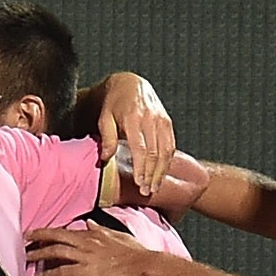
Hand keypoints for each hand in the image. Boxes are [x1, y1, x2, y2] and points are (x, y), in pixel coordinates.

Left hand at [28, 221, 156, 275]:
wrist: (145, 265)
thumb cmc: (136, 253)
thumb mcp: (118, 235)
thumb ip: (102, 229)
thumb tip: (90, 222)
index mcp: (94, 233)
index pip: (67, 231)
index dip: (51, 232)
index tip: (40, 234)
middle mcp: (87, 242)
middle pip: (57, 236)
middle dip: (39, 236)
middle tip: (25, 238)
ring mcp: (85, 256)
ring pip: (56, 251)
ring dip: (39, 253)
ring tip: (27, 257)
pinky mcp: (86, 271)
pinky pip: (63, 271)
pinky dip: (49, 274)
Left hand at [95, 74, 175, 194]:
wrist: (130, 84)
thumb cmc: (114, 103)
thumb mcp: (104, 117)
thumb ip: (106, 137)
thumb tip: (105, 158)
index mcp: (134, 118)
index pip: (140, 149)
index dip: (141, 168)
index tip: (139, 183)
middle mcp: (151, 119)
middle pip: (155, 153)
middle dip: (151, 174)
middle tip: (146, 191)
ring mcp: (162, 120)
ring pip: (166, 151)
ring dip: (161, 171)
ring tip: (154, 187)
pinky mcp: (168, 122)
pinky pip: (171, 145)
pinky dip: (167, 161)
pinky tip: (161, 173)